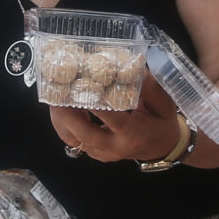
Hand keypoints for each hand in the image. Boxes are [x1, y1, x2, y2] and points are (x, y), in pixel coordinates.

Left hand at [47, 75, 182, 163]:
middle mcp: (114, 147)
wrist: (161, 147)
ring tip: (55, 94)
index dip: (94, 102)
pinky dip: (64, 122)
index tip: (81, 85)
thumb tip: (132, 65)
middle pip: (82, 132)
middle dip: (66, 111)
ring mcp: (101, 153)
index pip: (111, 118)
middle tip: (56, 90)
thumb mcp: (163, 103)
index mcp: (132, 134)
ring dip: (61, 116)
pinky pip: (72, 139)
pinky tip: (62, 105)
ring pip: (72, 137)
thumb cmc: (162, 123)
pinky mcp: (93, 153)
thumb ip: (148, 86)